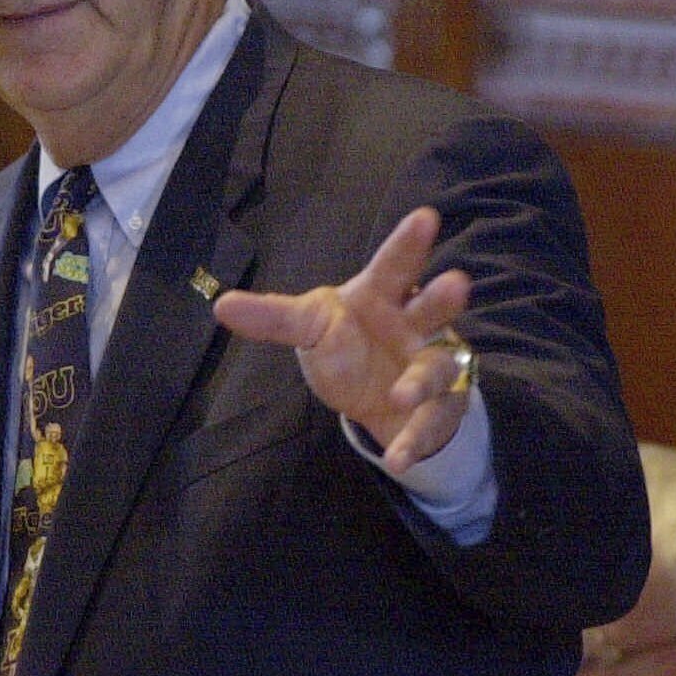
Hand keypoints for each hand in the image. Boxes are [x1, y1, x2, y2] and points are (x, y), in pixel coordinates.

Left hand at [212, 206, 474, 471]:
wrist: (376, 396)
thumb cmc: (346, 343)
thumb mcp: (309, 327)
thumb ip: (273, 318)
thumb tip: (220, 304)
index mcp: (382, 295)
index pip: (394, 265)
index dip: (408, 243)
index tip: (425, 216)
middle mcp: (416, 324)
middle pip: (434, 307)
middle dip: (443, 297)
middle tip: (456, 283)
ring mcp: (433, 364)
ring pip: (437, 368)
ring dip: (422, 381)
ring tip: (402, 395)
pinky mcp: (440, 407)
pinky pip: (430, 423)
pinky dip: (413, 441)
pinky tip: (397, 459)